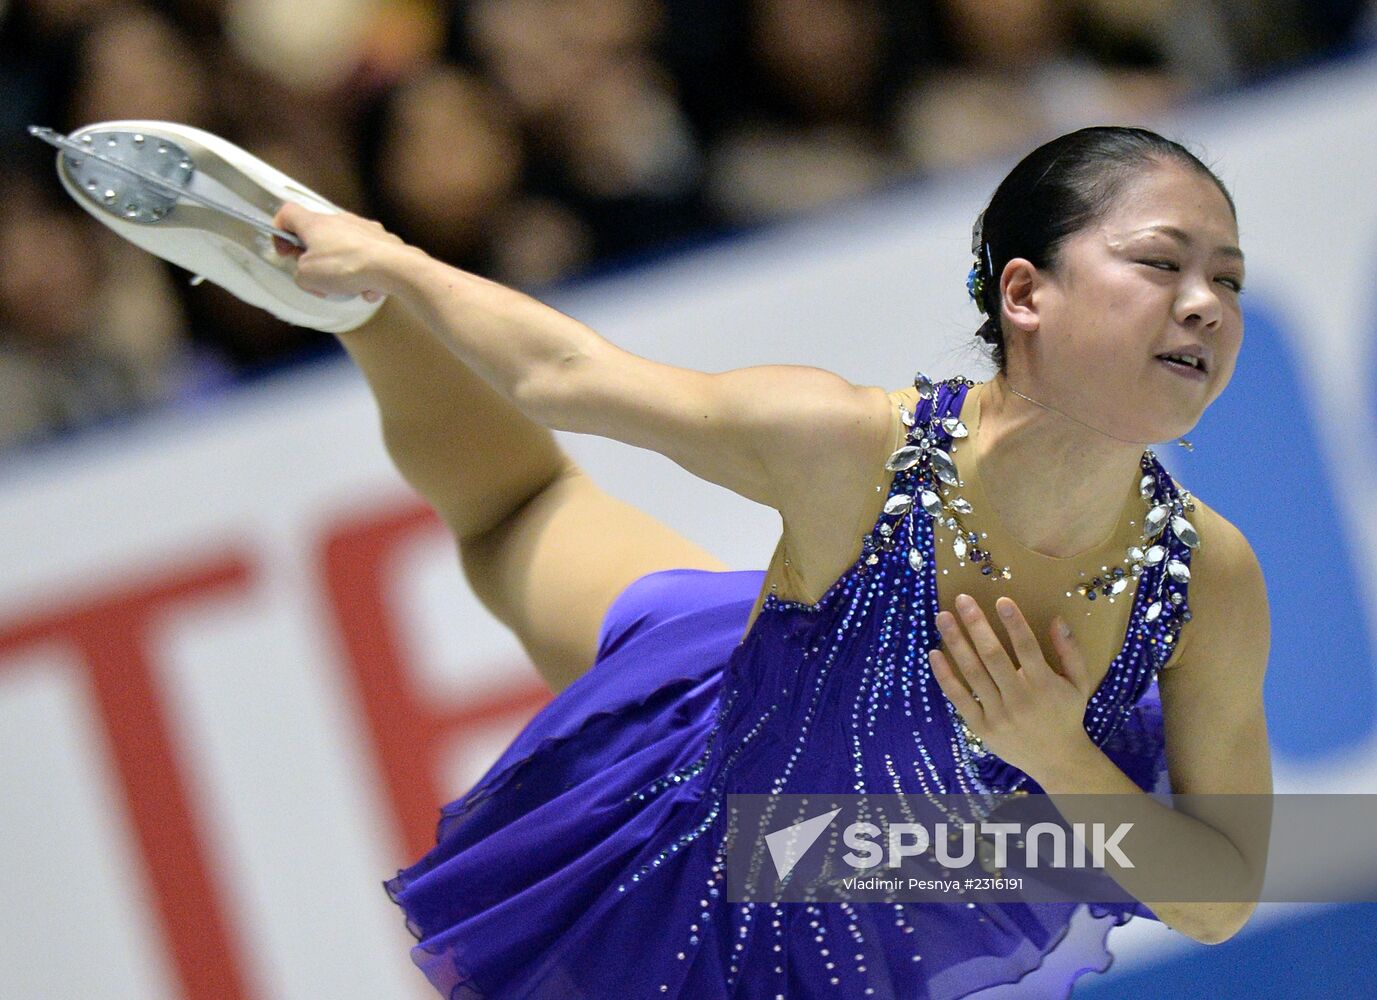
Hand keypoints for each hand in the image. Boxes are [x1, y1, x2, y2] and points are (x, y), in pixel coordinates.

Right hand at [271, 203, 409, 301]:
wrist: (394, 267)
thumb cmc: (349, 266)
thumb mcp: (307, 277)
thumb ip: (300, 274)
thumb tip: (308, 275)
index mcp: (315, 223)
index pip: (287, 213)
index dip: (280, 232)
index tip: (285, 251)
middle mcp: (340, 220)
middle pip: (317, 235)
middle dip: (315, 259)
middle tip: (318, 277)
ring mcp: (363, 229)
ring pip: (343, 249)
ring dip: (341, 271)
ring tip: (348, 287)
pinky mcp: (382, 242)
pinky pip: (366, 259)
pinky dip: (365, 276)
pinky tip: (370, 289)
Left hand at [928, 593, 1094, 777]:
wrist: (1057, 760)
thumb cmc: (1066, 714)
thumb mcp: (1079, 683)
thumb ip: (1070, 651)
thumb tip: (1056, 619)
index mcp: (1045, 685)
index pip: (1027, 648)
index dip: (1014, 623)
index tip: (1001, 599)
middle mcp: (1020, 699)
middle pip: (993, 657)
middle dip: (976, 625)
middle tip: (962, 599)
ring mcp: (999, 715)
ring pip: (973, 674)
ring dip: (956, 643)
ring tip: (943, 617)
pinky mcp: (982, 728)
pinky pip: (959, 699)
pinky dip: (945, 676)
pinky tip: (934, 653)